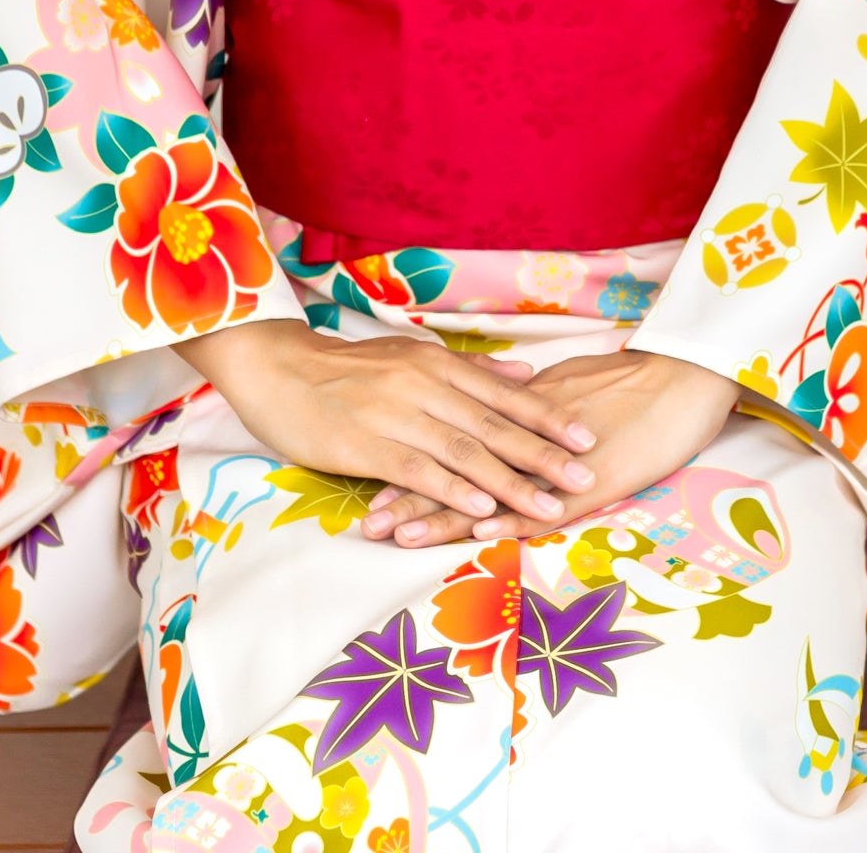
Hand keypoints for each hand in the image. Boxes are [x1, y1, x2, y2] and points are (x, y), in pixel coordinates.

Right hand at [174, 317, 599, 529]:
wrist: (279, 368)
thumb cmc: (350, 369)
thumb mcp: (414, 358)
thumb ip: (470, 371)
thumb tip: (524, 374)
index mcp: (440, 365)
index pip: (506, 396)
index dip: (548, 418)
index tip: (587, 437)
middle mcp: (427, 387)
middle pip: (495, 425)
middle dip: (543, 454)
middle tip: (584, 477)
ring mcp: (397, 415)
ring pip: (464, 451)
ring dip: (509, 482)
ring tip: (546, 505)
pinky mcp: (365, 444)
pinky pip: (417, 469)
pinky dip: (452, 490)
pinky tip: (480, 509)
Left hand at [361, 349, 736, 547]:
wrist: (693, 372)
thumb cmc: (644, 382)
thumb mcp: (581, 388)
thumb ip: (541, 405)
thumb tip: (509, 412)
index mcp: (531, 412)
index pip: (463, 440)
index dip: (420, 462)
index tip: (376, 481)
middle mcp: (536, 435)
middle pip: (466, 466)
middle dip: (413, 495)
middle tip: (367, 521)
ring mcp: (565, 459)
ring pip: (496, 488)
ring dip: (445, 513)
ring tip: (398, 534)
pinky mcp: (599, 478)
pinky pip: (551, 501)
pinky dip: (515, 517)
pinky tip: (481, 532)